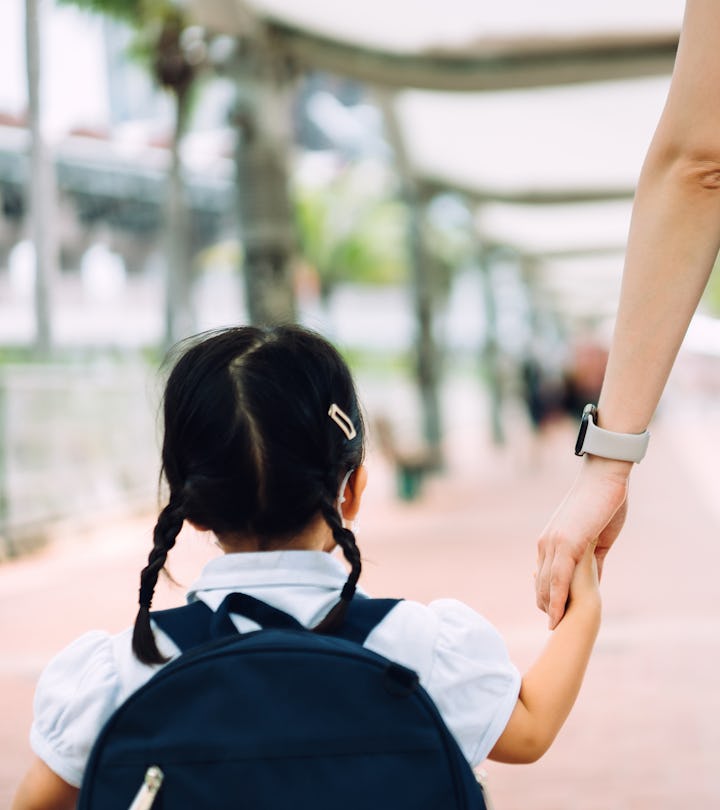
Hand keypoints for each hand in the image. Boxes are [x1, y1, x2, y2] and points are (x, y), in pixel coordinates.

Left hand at [536, 456, 629, 628]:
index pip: (545, 577)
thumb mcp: (597, 540)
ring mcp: (555, 543)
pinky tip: (558, 615)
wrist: (605, 478)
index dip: (548, 598)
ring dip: (550, 609)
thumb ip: (594, 562)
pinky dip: (558, 598)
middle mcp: (547, 544)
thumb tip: (596, 580)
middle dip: (547, 608)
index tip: (551, 618)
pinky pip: (560, 576)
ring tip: (554, 631)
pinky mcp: (568, 542)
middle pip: (542, 584)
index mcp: (551, 542)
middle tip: (552, 631)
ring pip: (548, 584)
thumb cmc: (603, 504)